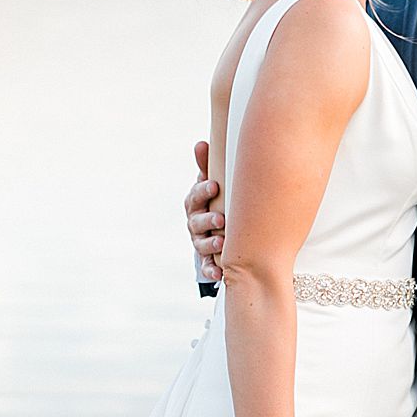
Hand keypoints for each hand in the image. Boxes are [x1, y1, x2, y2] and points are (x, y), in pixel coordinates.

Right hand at [186, 140, 226, 282]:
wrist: (216, 230)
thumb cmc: (215, 201)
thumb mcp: (211, 185)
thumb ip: (207, 167)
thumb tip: (200, 143)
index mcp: (195, 204)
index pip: (195, 196)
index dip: (203, 191)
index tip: (214, 185)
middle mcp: (194, 224)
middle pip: (196, 222)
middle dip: (207, 220)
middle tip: (220, 218)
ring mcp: (199, 243)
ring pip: (201, 244)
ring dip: (210, 244)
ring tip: (222, 243)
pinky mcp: (206, 260)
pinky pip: (206, 267)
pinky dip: (211, 270)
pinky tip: (218, 274)